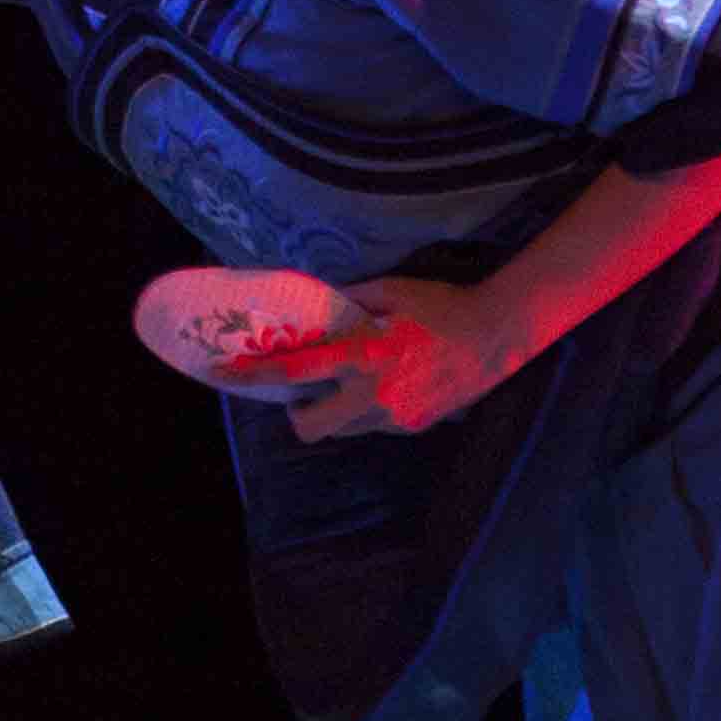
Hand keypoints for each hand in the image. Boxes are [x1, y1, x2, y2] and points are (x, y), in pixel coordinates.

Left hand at [273, 276, 510, 441]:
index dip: (255, 375)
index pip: (295, 371)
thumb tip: (317, 302)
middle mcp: (371, 395)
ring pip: (343, 431)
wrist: (496, 335)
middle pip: (311, 428)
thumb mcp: (391, 289)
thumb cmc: (441, 305)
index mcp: (361, 355)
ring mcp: (393, 417)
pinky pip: (374, 427)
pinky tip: (385, 386)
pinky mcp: (413, 427)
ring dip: (334, 413)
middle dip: (296, 416)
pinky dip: (367, 412)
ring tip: (346, 385)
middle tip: (302, 394)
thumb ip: (349, 298)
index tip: (225, 374)